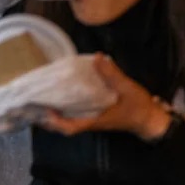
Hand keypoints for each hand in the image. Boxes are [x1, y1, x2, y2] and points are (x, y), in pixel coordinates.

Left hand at [39, 54, 171, 140]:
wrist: (150, 119)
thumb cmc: (138, 107)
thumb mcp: (127, 89)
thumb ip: (112, 75)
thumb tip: (98, 57)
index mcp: (95, 120)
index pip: (71, 127)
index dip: (56, 122)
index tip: (44, 111)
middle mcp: (90, 121)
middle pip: (64, 124)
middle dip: (48, 117)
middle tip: (34, 102)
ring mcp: (91, 118)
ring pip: (68, 118)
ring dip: (55, 110)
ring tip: (42, 96)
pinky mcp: (95, 113)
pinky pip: (76, 111)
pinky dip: (66, 105)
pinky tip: (62, 92)